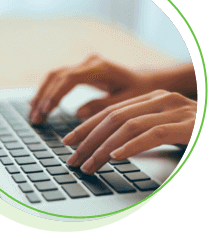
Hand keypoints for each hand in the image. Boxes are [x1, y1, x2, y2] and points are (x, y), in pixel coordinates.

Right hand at [29, 54, 153, 123]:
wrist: (147, 79)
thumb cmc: (141, 91)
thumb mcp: (127, 102)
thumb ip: (103, 106)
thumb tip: (77, 113)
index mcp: (100, 67)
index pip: (70, 77)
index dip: (55, 94)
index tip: (45, 110)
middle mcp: (89, 62)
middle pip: (57, 75)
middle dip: (43, 97)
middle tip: (35, 118)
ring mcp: (83, 65)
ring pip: (54, 75)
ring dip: (42, 94)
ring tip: (33, 114)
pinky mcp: (80, 71)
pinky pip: (59, 78)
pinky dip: (48, 90)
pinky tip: (40, 104)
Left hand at [62, 90, 196, 173]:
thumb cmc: (194, 135)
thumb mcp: (167, 134)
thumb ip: (141, 136)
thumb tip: (108, 150)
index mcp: (153, 99)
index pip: (111, 112)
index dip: (87, 127)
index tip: (68, 143)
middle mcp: (162, 99)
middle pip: (114, 117)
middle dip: (88, 138)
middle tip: (71, 158)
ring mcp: (175, 109)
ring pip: (128, 125)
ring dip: (103, 147)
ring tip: (88, 164)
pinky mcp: (187, 124)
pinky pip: (153, 133)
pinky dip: (131, 145)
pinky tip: (115, 157)